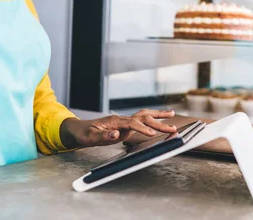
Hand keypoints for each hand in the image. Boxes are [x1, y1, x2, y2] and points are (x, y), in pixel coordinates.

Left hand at [61, 109, 176, 147]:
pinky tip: (161, 120)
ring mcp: (125, 121)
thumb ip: (103, 136)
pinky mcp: (126, 126)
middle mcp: (122, 119)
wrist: (80, 129)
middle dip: (158, 122)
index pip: (132, 124)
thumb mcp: (90, 137)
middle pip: (143, 117)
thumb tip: (116, 134)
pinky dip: (153, 119)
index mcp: (115, 121)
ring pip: (144, 115)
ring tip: (172, 115)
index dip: (142, 128)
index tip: (152, 133)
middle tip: (173, 127)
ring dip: (158, 115)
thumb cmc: (84, 133)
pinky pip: (142, 121)